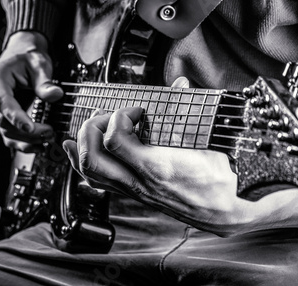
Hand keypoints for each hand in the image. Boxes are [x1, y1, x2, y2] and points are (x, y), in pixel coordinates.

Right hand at [0, 31, 62, 150]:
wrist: (22, 57)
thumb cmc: (28, 59)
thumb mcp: (39, 64)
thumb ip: (45, 81)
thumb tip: (55, 94)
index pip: (2, 101)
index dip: (16, 117)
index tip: (30, 128)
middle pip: (3, 121)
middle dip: (27, 132)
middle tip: (49, 132)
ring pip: (5, 132)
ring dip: (26, 141)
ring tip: (47, 138)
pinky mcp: (2, 117)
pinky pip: (9, 135)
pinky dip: (23, 143)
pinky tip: (39, 146)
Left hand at [62, 78, 297, 236]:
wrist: (223, 213)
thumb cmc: (217, 181)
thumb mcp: (206, 143)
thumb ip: (189, 111)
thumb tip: (180, 84)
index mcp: (156, 166)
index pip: (115, 138)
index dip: (120, 115)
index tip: (137, 110)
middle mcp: (138, 182)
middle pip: (92, 157)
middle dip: (91, 129)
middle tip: (107, 116)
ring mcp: (133, 191)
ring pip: (89, 173)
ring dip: (81, 146)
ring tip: (88, 128)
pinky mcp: (133, 194)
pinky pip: (98, 182)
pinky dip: (82, 163)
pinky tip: (75, 151)